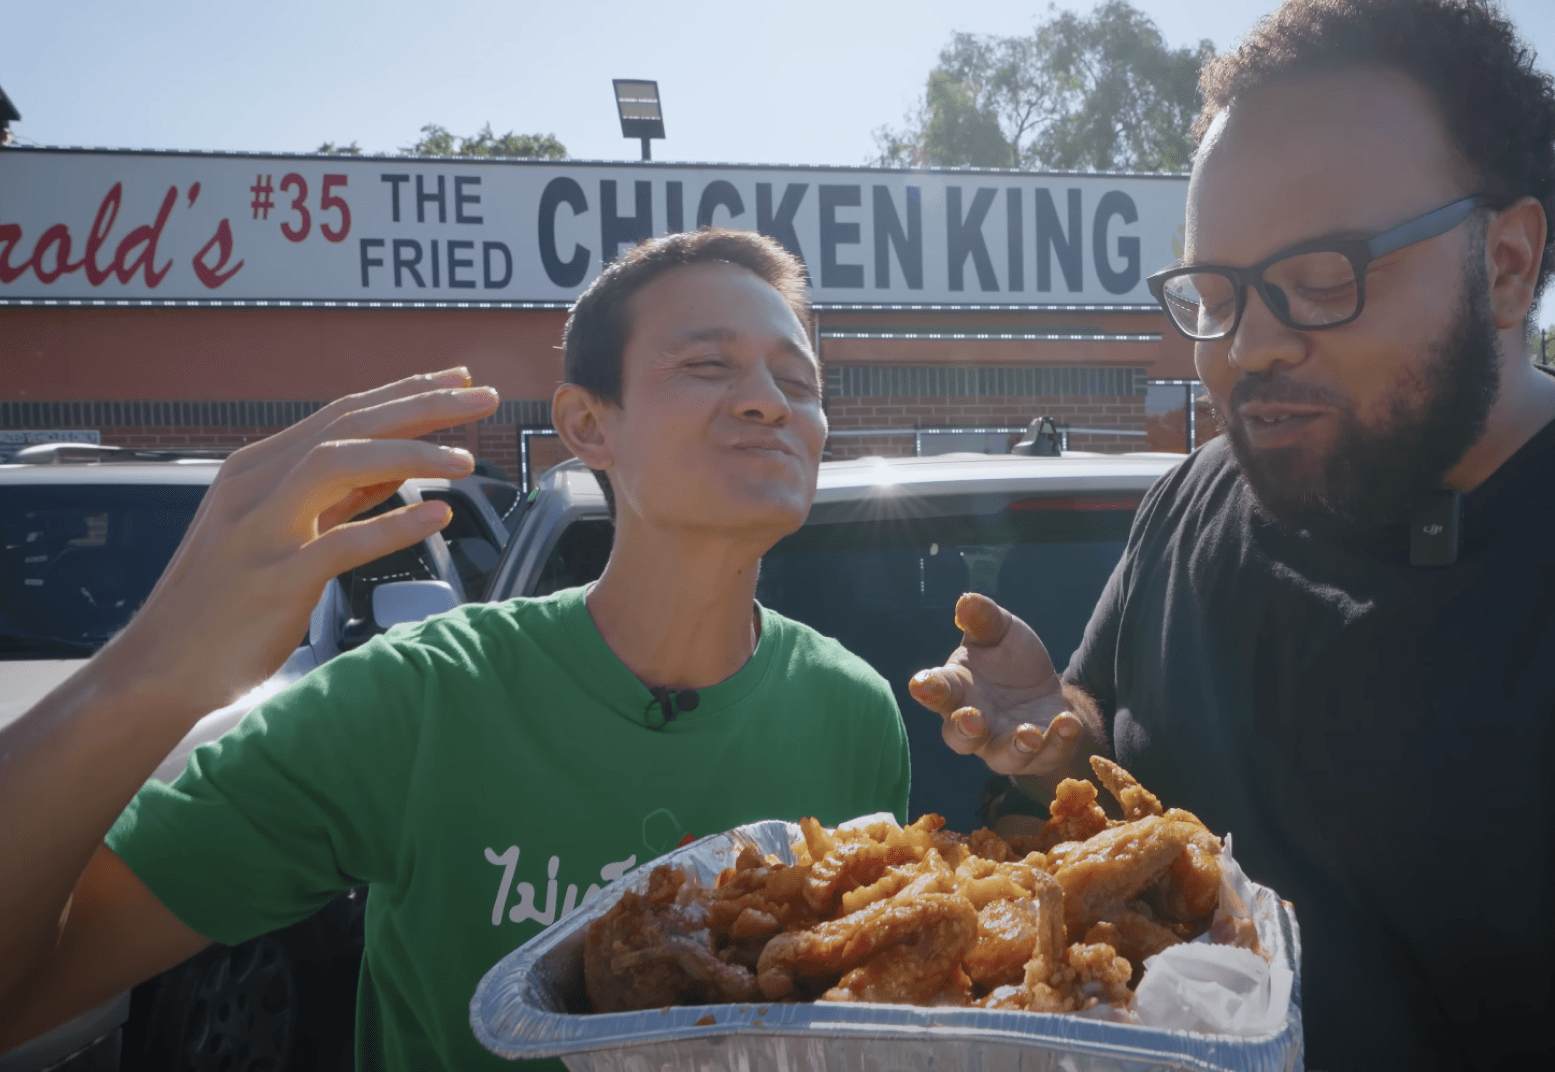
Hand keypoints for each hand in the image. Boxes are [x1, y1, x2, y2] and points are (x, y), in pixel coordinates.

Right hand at [103, 368, 499, 717]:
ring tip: (465, 458)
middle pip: (349, 424)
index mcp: (259, 468)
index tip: (459, 379)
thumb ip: (336, 495)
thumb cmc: (226, 599)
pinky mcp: (274, 580)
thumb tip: (399, 463)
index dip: (405, 391)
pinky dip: (393, 526)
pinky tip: (438, 516)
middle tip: (483, 396)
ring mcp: (262, 531)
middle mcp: (256, 486)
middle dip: (422, 404)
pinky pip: (341, 543)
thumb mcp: (280, 528)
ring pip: (339, 464)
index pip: (344, 412)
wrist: (162, 664)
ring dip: (410, 452)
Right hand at [907, 592, 1091, 776]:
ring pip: (1002, 757)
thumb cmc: (1006, 658)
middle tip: (974, 720)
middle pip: (958, 737)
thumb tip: (966, 601)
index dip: (928, 688)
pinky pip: (1047, 755)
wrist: (1041, 685)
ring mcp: (1005, 743)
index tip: (922, 684)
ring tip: (1028, 733)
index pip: (937, 691)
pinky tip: (1067, 722)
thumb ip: (983, 619)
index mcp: (957, 689)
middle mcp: (975, 723)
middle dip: (964, 730)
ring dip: (1014, 747)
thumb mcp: (1000, 631)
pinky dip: (1058, 741)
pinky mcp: (1040, 753)